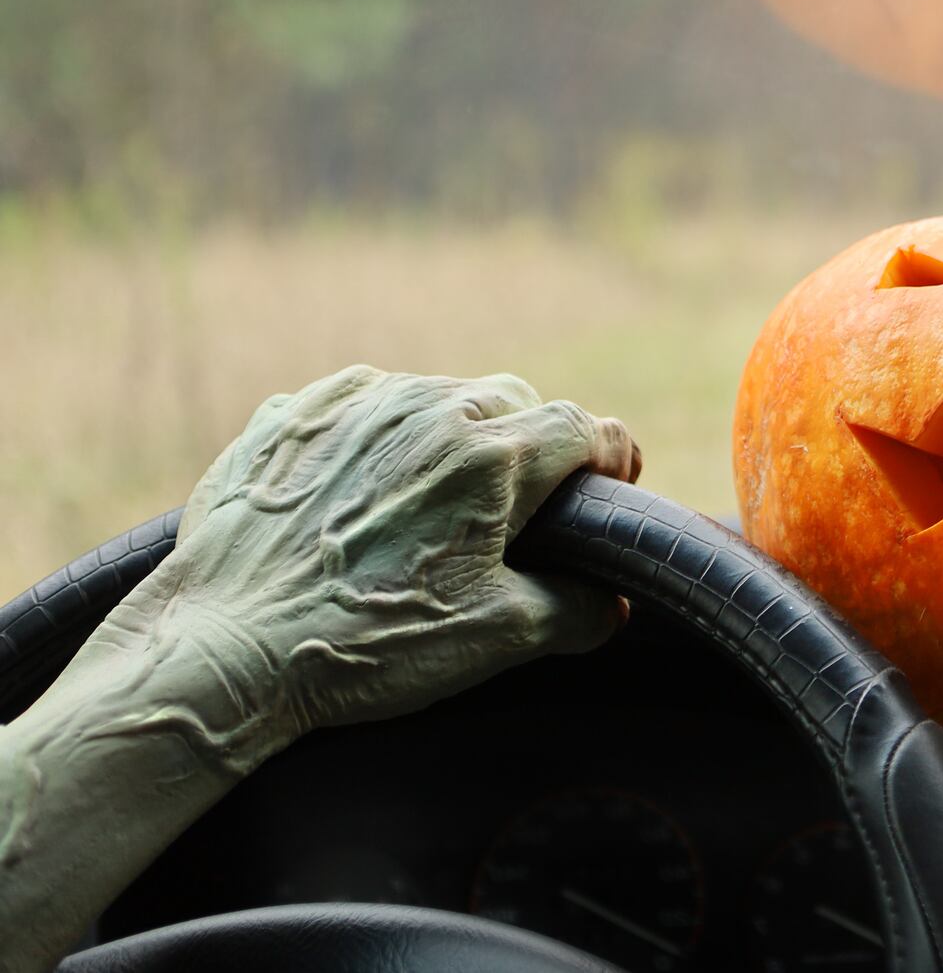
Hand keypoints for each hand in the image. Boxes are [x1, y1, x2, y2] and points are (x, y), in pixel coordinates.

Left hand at [120, 365, 639, 748]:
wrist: (225, 650)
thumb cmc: (368, 646)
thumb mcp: (497, 639)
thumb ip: (575, 610)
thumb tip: (611, 601)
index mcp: (493, 458)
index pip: (587, 428)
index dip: (613, 455)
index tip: (615, 480)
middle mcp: (431, 409)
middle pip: (516, 401)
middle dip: (535, 442)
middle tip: (522, 502)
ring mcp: (356, 405)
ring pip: (438, 394)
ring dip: (454, 433)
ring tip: (434, 497)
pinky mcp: (291, 415)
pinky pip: (361, 400)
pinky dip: (380, 431)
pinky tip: (364, 484)